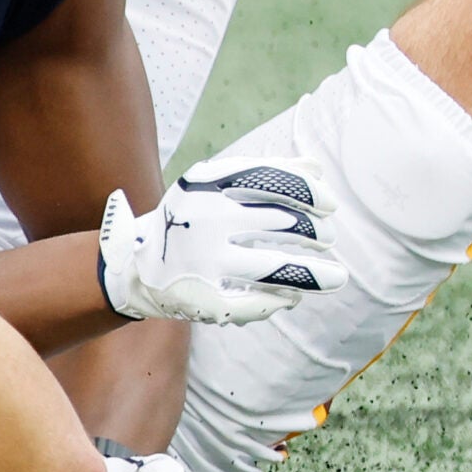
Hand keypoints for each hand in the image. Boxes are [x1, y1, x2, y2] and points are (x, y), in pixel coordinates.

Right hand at [97, 155, 346, 325]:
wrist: (134, 262)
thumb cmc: (192, 217)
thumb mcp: (216, 185)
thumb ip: (264, 174)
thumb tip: (316, 170)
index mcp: (209, 184)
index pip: (274, 180)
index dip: (310, 193)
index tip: (330, 205)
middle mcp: (206, 219)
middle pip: (282, 224)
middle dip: (316, 233)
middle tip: (327, 238)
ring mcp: (204, 260)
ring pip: (276, 269)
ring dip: (315, 274)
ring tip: (337, 277)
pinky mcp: (203, 297)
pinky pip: (256, 301)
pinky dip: (281, 299)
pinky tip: (294, 296)